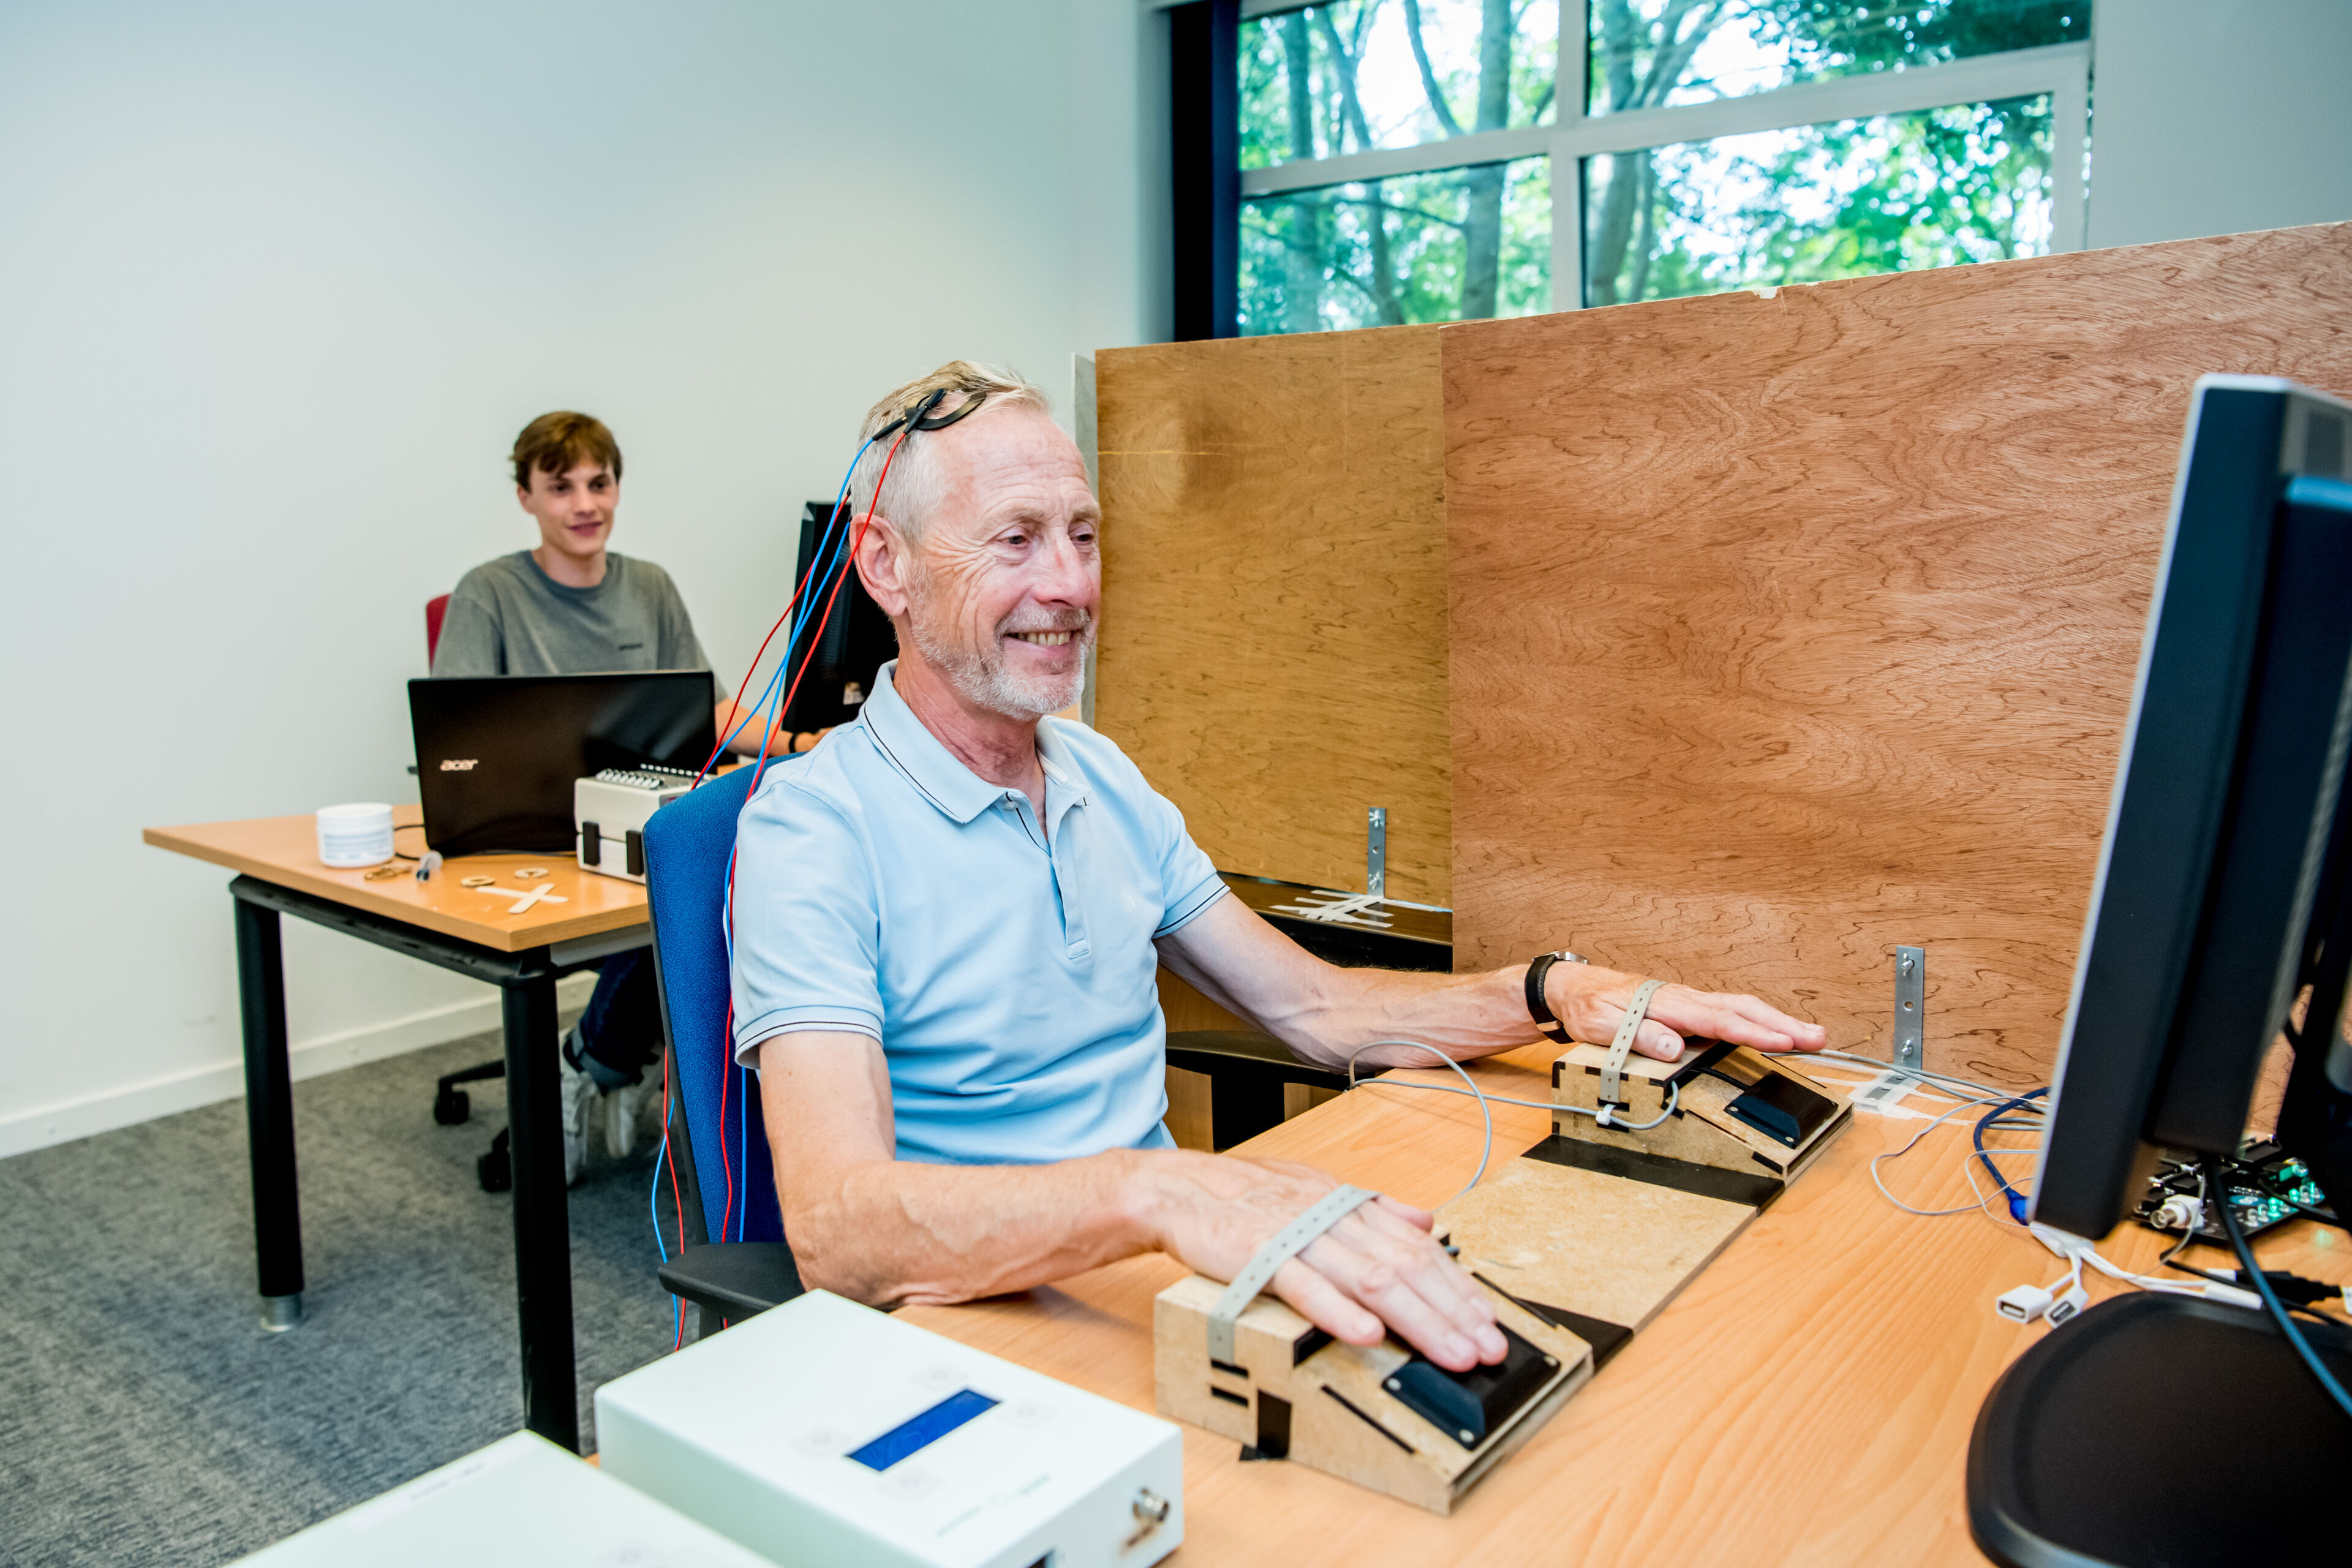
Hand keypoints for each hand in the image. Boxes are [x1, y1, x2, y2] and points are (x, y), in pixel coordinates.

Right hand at [1143, 1152, 1505, 1371]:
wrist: (1177, 1188)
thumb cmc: (1244, 1195)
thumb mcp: (1316, 1189)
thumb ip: (1372, 1208)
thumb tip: (1424, 1221)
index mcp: (1347, 1204)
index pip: (1417, 1247)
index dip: (1458, 1285)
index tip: (1489, 1319)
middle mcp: (1331, 1217)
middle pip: (1405, 1265)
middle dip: (1453, 1309)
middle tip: (1487, 1346)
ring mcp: (1297, 1235)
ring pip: (1370, 1278)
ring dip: (1417, 1318)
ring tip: (1450, 1351)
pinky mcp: (1259, 1255)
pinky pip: (1304, 1285)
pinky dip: (1337, 1310)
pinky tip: (1367, 1334)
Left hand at [1547, 963, 1826, 1061]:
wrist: (1574, 989)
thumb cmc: (1589, 1006)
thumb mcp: (1603, 1024)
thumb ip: (1640, 1035)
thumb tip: (1676, 1047)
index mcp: (1668, 1003)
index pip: (1718, 1020)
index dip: (1753, 1032)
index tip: (1783, 1041)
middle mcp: (1685, 999)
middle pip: (1742, 1009)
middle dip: (1782, 1023)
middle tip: (1818, 1037)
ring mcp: (1689, 1002)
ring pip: (1740, 1008)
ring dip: (1776, 1021)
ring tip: (1810, 1036)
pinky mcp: (1688, 1009)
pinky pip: (1728, 1013)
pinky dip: (1756, 1021)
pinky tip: (1772, 1033)